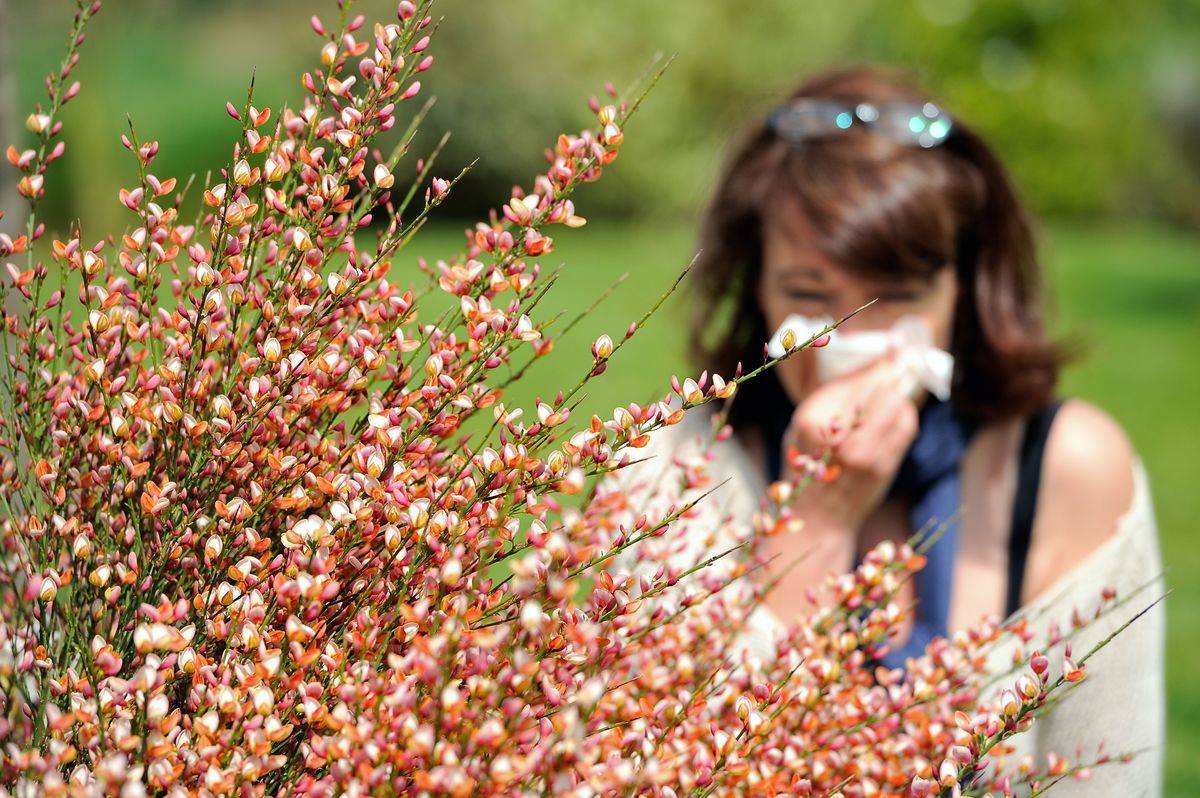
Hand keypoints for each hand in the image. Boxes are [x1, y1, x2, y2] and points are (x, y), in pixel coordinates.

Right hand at [782, 356, 919, 536]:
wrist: (817, 516)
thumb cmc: (809, 466)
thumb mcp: (803, 427)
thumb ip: (832, 399)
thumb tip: (873, 365)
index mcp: (810, 420)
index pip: (854, 380)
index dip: (876, 366)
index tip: (891, 354)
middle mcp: (837, 434)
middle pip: (879, 387)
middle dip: (892, 374)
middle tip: (901, 362)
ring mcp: (863, 452)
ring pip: (897, 404)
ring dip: (899, 396)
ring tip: (894, 395)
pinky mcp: (883, 466)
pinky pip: (906, 426)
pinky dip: (905, 415)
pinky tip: (898, 415)